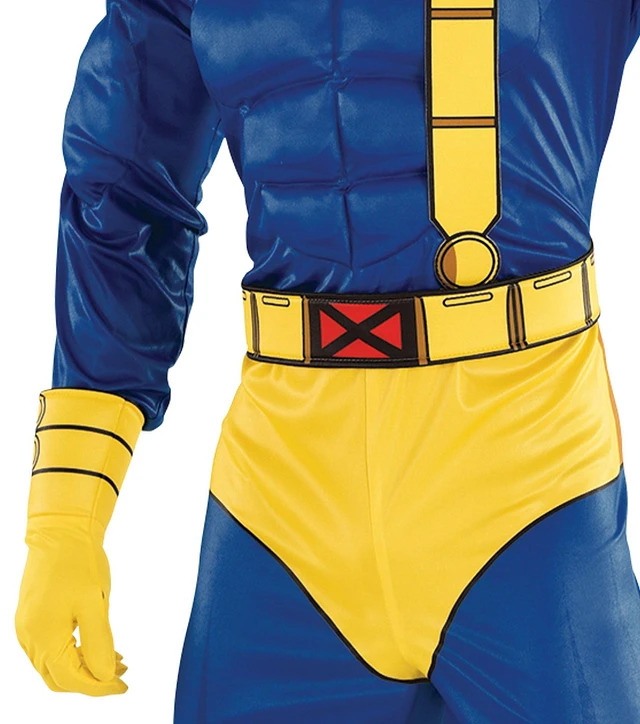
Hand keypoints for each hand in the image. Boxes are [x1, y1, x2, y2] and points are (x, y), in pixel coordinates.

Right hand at [15, 516, 127, 695]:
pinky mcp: (32, 619)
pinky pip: (50, 649)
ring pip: (54, 666)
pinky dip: (74, 655)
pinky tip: (97, 646)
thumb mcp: (95, 603)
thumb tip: (105, 677)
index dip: (100, 688)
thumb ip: (100, 642)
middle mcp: (30, 639)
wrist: (61, 532)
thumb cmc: (79, 563)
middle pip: (60, 679)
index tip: (124, 686)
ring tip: (116, 661)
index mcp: (44, 637)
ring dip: (84, 669)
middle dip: (92, 682)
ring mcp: (27, 629)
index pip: (73, 680)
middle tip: (121, 676)